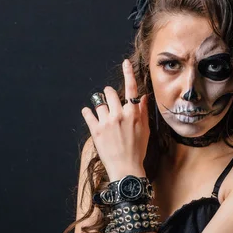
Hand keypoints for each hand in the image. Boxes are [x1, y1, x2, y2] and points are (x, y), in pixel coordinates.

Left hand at [81, 59, 149, 179]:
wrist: (126, 168)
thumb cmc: (137, 150)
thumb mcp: (145, 130)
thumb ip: (142, 112)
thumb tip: (143, 97)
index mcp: (133, 114)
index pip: (131, 89)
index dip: (128, 74)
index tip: (125, 63)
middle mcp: (119, 115)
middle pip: (109, 92)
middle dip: (109, 94)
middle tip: (110, 103)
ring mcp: (106, 122)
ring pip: (98, 102)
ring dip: (100, 105)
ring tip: (103, 115)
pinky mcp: (95, 130)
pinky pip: (87, 114)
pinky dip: (87, 112)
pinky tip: (89, 114)